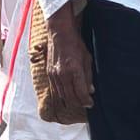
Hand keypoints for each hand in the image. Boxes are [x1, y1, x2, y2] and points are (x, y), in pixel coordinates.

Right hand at [46, 4, 93, 121]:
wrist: (59, 34)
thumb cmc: (75, 44)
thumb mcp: (87, 58)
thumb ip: (88, 76)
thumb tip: (90, 91)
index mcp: (74, 69)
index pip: (81, 92)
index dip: (86, 101)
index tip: (90, 104)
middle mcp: (62, 74)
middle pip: (71, 97)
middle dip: (79, 104)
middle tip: (85, 106)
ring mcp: (54, 75)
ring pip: (62, 95)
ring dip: (70, 101)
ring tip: (78, 103)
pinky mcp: (49, 74)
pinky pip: (55, 90)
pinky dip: (62, 95)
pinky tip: (68, 96)